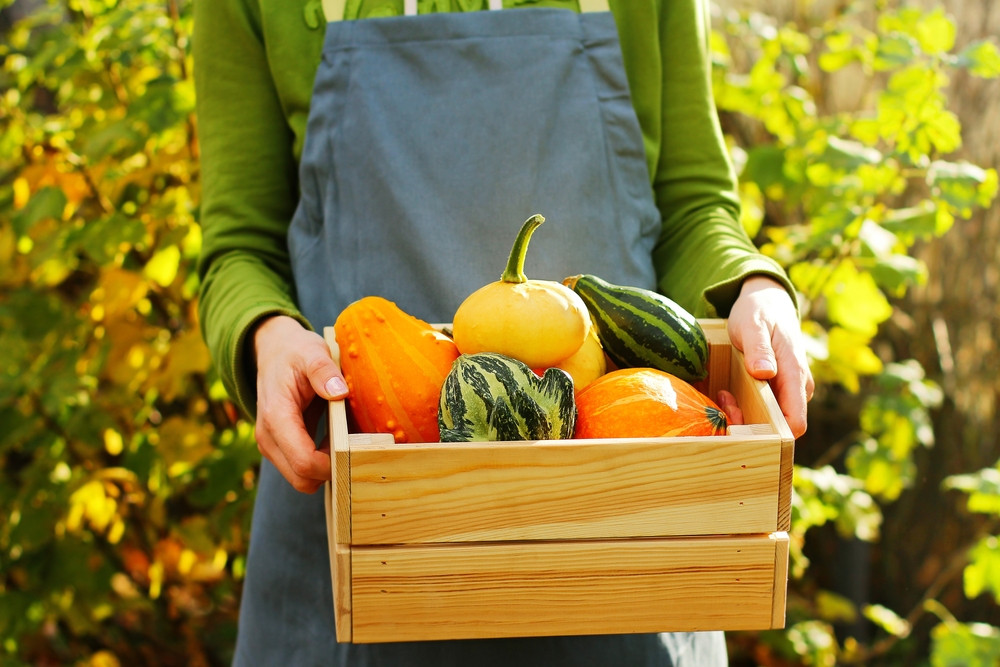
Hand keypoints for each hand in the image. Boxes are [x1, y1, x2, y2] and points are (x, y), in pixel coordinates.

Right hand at [252, 315, 348, 492]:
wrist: (274, 350)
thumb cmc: (295, 352)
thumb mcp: (311, 352)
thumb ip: (323, 371)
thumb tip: (339, 392)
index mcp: (276, 416)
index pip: (304, 462)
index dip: (332, 464)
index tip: (356, 449)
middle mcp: (268, 437)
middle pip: (302, 479)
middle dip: (331, 470)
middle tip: (356, 448)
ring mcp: (272, 445)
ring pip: (302, 479)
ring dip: (326, 467)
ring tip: (346, 440)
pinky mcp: (280, 447)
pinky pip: (302, 469)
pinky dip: (322, 461)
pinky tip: (336, 439)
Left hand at [727, 276, 813, 437]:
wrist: (767, 303)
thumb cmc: (759, 312)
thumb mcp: (753, 324)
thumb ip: (759, 348)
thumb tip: (765, 372)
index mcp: (796, 374)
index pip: (796, 422)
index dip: (770, 433)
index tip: (738, 415)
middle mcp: (798, 388)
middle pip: (781, 428)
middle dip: (750, 425)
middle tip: (724, 400)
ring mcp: (790, 391)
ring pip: (772, 423)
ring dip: (745, 417)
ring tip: (724, 395)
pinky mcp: (779, 391)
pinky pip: (765, 412)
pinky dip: (745, 410)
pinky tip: (728, 394)